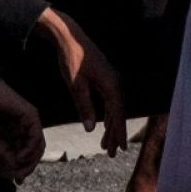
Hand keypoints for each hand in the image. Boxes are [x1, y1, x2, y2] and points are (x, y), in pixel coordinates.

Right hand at [0, 80, 44, 182]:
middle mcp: (27, 128)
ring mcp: (31, 121)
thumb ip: (5, 155)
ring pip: (39, 145)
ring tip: (19, 167)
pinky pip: (36, 136)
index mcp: (18, 133)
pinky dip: (29, 149)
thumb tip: (16, 171)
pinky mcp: (31, 115)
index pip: (28, 153)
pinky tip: (20, 156)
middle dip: (29, 166)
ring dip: (30, 160)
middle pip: (36, 152)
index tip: (18, 181)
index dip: (25, 168)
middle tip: (20, 177)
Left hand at [36, 7, 127, 154]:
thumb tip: (92, 128)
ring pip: (115, 108)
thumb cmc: (72, 60)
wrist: (71, 38)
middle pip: (118, 114)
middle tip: (111, 153)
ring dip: (111, 126)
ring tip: (105, 144)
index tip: (120, 148)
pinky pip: (111, 101)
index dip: (119, 133)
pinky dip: (108, 114)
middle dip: (115, 134)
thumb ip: (85, 107)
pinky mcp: (107, 78)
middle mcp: (116, 83)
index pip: (118, 114)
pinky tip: (104, 124)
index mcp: (112, 86)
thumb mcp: (76, 86)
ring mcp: (113, 80)